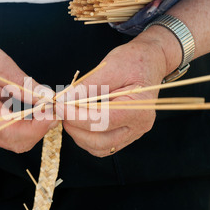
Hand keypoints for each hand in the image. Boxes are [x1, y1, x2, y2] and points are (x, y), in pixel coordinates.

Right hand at [0, 36, 56, 152]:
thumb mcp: (1, 65)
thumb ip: (24, 85)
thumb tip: (48, 98)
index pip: (10, 129)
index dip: (35, 127)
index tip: (52, 113)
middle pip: (15, 142)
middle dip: (39, 130)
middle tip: (55, 111)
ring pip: (16, 142)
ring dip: (36, 130)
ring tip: (47, 110)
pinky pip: (12, 135)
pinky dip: (28, 127)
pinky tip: (37, 112)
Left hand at [57, 29, 179, 156]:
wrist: (150, 61)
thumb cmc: (133, 61)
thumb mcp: (110, 67)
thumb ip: (87, 86)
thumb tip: (65, 100)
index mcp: (138, 108)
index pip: (101, 121)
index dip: (75, 116)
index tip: (59, 106)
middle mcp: (139, 126)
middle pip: (100, 141)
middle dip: (75, 129)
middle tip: (61, 111)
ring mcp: (133, 133)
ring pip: (100, 148)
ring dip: (79, 136)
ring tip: (69, 115)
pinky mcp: (125, 134)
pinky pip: (103, 146)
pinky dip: (87, 138)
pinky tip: (79, 122)